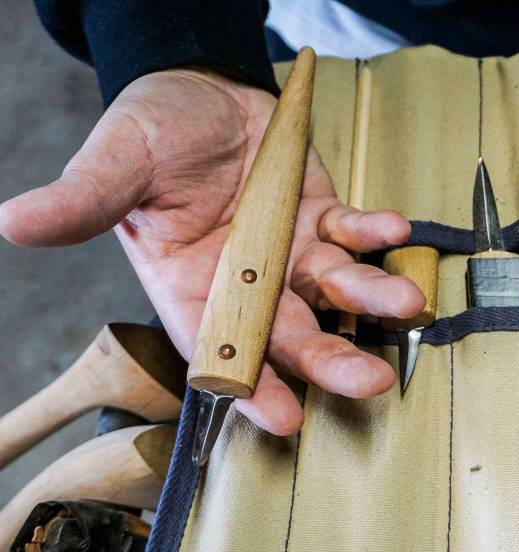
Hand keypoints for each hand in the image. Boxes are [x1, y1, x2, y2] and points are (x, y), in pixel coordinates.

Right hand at [0, 69, 424, 434]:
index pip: (222, 351)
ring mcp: (292, 254)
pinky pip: (354, 231)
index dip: (252, 387)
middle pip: (293, 335)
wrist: (197, 89)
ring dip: (371, 300)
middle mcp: (249, 283)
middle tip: (368, 382)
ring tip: (403, 304)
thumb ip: (83, 199)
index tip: (283, 418)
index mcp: (192, 288)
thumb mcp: (117, 163)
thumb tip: (14, 222)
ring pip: (336, 291)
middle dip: (330, 360)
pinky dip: (374, 233)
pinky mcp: (323, 217)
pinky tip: (394, 229)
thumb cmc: (152, 132)